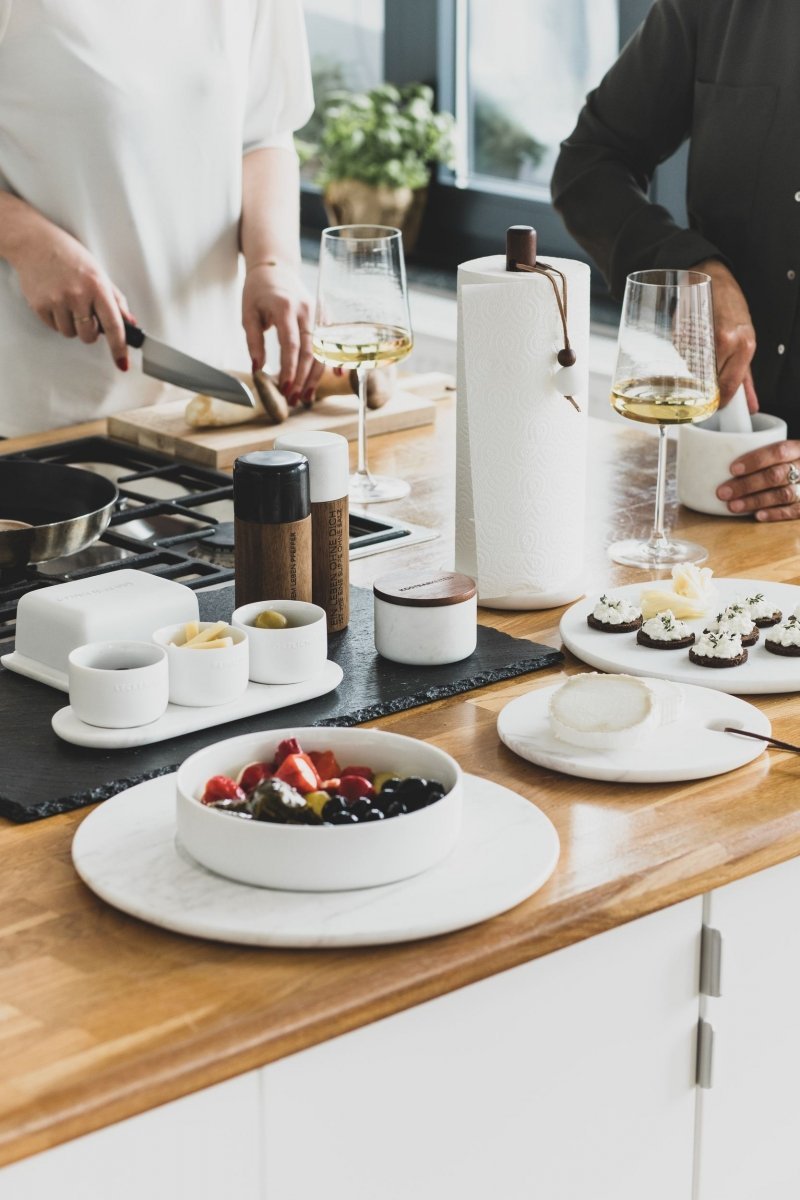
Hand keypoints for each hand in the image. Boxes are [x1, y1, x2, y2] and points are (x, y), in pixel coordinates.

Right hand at [8, 215, 131, 369]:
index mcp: (97, 286)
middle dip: (90, 330)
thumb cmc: (70, 256)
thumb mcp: (99, 273)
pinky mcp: (40, 305)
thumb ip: (115, 300)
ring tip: (68, 302)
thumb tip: (129, 323)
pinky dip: (57, 320)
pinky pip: (54, 328)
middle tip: (85, 312)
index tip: (122, 363)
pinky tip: (56, 301)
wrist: (35, 243)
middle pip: (89, 336)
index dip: (119, 347)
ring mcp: (57, 300)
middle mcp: (78, 294)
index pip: (114, 325)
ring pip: (71, 334)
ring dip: (72, 325)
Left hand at [242, 263, 324, 406]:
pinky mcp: (324, 316)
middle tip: (293, 399)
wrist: (276, 268)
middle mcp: (306, 311)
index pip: (291, 344)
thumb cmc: (259, 291)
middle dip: (302, 379)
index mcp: (285, 308)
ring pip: (322, 350)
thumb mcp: (248, 314)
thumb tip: (257, 369)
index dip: (289, 369)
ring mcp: (318, 313)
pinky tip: (335, 376)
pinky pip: (331, 342)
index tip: (284, 388)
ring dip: (315, 376)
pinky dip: (333, 360)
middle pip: (310, 351)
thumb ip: (253, 341)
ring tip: (306, 396)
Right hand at [693, 259, 758, 411]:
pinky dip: (681, 359)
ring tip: (693, 364)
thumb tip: (749, 404)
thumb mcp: (744, 341)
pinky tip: (686, 351)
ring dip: (691, 374)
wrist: (713, 278)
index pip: (729, 387)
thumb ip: (746, 377)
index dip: (719, 402)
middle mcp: (729, 341)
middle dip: (703, 390)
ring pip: (694, 371)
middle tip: (700, 389)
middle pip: (710, 382)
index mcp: (745, 346)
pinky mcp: (687, 330)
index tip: (714, 406)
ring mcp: (707, 336)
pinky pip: (682, 356)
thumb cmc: (730, 307)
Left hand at [716, 440, 799, 520]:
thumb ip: (758, 454)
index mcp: (798, 449)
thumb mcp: (777, 454)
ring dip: (755, 501)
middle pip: (777, 475)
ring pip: (784, 494)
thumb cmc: (783, 464)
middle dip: (747, 485)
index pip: (779, 450)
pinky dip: (775, 513)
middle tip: (723, 492)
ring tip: (733, 506)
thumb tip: (717, 462)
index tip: (732, 469)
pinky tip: (757, 515)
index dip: (756, 460)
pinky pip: (795, 511)